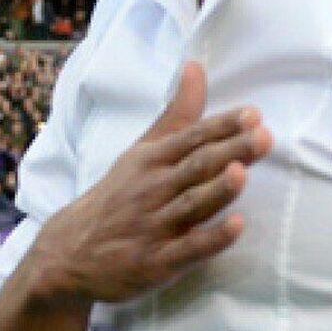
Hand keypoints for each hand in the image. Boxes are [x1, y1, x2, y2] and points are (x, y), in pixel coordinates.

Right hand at [28, 62, 270, 303]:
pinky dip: (212, 239)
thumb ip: (176, 115)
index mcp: (149, 161)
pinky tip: (236, 226)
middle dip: (229, 151)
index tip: (252, 114)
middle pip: (196, 167)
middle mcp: (152, 190)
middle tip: (262, 136)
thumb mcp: (141, 152)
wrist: (69, 251)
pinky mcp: (157, 263)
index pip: (190, 138)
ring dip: (217, 190)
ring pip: (192, 205)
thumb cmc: (118, 196)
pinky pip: (189, 250)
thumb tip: (196, 67)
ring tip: (241, 171)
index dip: (221, 126)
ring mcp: (154, 227)